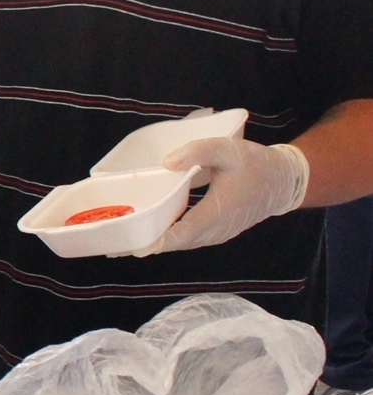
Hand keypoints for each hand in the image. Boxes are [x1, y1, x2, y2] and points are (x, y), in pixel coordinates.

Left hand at [133, 137, 309, 255]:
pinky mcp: (215, 233)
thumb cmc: (255, 164)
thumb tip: (167, 163)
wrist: (284, 182)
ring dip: (152, 242)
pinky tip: (145, 231)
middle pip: (174, 243)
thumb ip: (198, 152)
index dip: (156, 241)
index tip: (132, 245)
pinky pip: (186, 239)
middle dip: (143, 244)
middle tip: (111, 243)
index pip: (181, 234)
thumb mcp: (228, 149)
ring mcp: (215, 235)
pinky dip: (165, 238)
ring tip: (120, 239)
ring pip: (179, 243)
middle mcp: (214, 231)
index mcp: (216, 213)